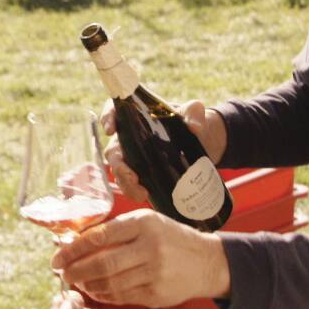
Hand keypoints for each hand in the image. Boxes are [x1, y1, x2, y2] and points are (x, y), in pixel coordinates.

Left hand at [52, 209, 230, 306]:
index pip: (100, 236)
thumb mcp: (148, 222)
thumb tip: (77, 241)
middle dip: (76, 271)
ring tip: (78, 282)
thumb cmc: (171, 238)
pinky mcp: (156, 294)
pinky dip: (103, 295)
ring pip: (109, 284)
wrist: (207, 262)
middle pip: (102, 264)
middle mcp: (150, 247)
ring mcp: (154, 273)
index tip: (57, 256)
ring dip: (88, 285)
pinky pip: (121, 297)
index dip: (73, 249)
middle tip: (62, 274)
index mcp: (144, 223)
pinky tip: (96, 290)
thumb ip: (117, 230)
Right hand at [102, 98, 226, 200]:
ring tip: (141, 193)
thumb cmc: (191, 120)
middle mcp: (130, 137)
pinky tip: (145, 195)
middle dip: (119, 165)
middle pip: (114, 150)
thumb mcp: (194, 112)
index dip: (108, 118)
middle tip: (132, 177)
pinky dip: (133, 191)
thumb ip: (194, 113)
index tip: (111, 130)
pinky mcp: (142, 173)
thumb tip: (194, 127)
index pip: (115, 112)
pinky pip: (130, 183)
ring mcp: (134, 157)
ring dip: (125, 183)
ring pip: (119, 171)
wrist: (200, 142)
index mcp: (137, 116)